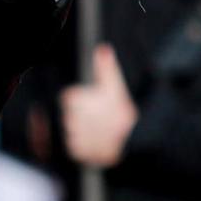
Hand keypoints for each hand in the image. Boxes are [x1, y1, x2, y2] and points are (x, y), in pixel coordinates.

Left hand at [59, 44, 137, 167]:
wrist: (132, 139)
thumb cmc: (122, 112)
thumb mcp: (114, 85)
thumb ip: (105, 66)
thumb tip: (103, 49)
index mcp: (73, 99)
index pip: (69, 99)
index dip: (84, 102)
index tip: (96, 106)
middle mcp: (68, 117)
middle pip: (70, 116)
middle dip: (83, 118)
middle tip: (101, 120)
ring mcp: (71, 134)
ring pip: (72, 132)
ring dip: (83, 132)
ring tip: (100, 131)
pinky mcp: (75, 150)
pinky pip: (75, 148)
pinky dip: (83, 147)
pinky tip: (97, 142)